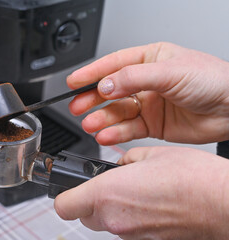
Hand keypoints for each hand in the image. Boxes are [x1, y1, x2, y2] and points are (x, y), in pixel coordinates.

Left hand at [54, 147, 228, 239]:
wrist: (223, 203)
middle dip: (88, 200)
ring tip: (132, 192)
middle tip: (105, 185)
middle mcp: (116, 220)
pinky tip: (146, 204)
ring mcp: (131, 236)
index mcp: (108, 194)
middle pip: (83, 215)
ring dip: (110, 209)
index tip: (69, 187)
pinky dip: (129, 218)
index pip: (63, 205)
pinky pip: (125, 230)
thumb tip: (117, 166)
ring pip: (105, 223)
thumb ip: (124, 160)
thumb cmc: (192, 179)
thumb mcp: (149, 154)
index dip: (63, 194)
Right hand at [67, 42, 228, 144]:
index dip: (91, 73)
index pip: (113, 65)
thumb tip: (105, 85)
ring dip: (102, 118)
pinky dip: (116, 132)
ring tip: (90, 124)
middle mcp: (146, 82)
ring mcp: (148, 104)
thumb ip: (133, 78)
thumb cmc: (212, 81)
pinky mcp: (152, 124)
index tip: (73, 82)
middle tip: (76, 106)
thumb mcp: (170, 72)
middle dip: (92, 99)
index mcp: (149, 60)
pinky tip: (106, 134)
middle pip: (111, 90)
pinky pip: (129, 128)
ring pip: (118, 111)